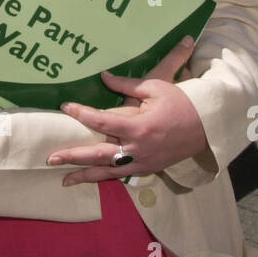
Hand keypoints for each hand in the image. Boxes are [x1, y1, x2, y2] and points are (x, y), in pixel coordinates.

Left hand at [46, 37, 209, 184]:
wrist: (207, 127)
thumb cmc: (181, 102)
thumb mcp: (156, 87)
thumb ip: (127, 84)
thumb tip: (104, 77)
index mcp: (139, 127)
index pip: (103, 121)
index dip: (82, 114)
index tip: (66, 107)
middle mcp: (137, 149)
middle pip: (98, 155)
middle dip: (73, 157)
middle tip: (50, 158)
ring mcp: (142, 162)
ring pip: (107, 171)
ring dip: (84, 175)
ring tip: (63, 179)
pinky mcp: (146, 168)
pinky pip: (121, 175)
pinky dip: (104, 177)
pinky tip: (88, 179)